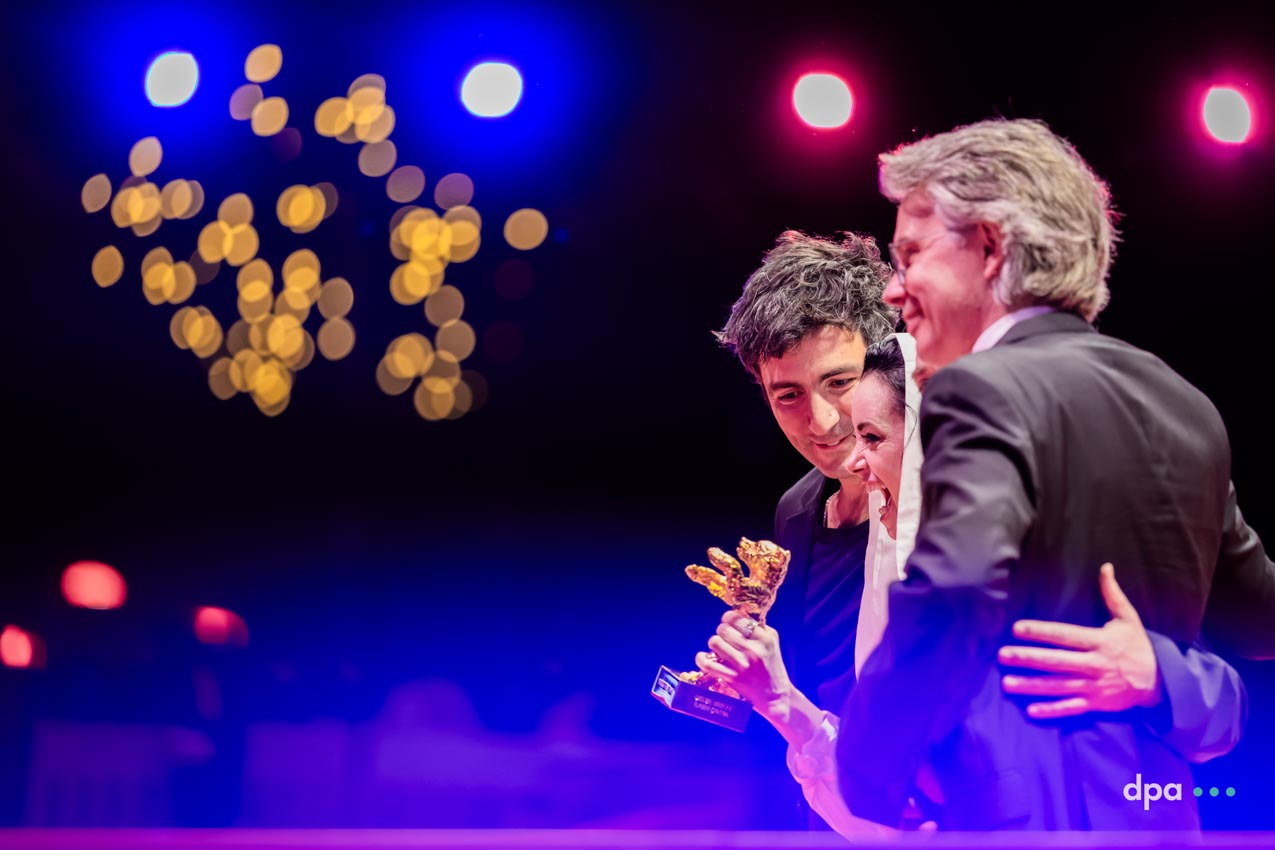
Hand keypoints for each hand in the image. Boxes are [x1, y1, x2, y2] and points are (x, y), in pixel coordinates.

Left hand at [694, 610, 794, 712]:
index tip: (729, 622)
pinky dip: (701, 658)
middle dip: (722, 631)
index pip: (738, 618)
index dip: (729, 618)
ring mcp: (742, 664)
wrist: (776, 697)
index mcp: (765, 639)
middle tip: (725, 637)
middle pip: (724, 629)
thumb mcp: (772, 642)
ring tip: (719, 648)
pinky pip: (708, 664)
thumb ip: (758, 627)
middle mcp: (753, 650)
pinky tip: (703, 657)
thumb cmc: (772, 667)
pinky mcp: (733, 678)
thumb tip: (738, 613)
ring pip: (715, 642)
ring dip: (714, 644)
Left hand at [998, 563, 1161, 718]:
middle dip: (1027, 658)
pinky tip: (1030, 710)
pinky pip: (1071, 708)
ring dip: (1031, 685)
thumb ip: (1113, 594)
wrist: (1159, 682)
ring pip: (1058, 686)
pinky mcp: (1096, 704)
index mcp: (1100, 642)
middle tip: (1002, 655)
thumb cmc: (1138, 646)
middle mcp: (1095, 665)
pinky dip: (1052, 710)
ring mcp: (1095, 687)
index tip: (1016, 628)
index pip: (1065, 635)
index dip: (1040, 632)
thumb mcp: (1129, 618)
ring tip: (1006, 683)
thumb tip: (1105, 567)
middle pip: (1056, 661)